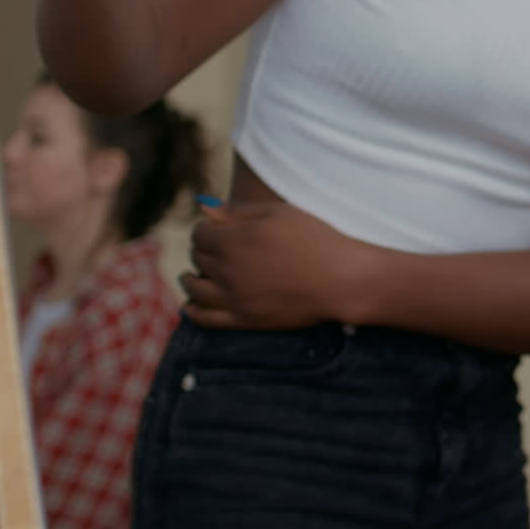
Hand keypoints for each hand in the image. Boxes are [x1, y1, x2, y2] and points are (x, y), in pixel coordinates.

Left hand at [181, 200, 370, 330]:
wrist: (340, 279)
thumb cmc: (314, 239)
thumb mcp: (278, 213)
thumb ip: (237, 211)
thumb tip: (203, 209)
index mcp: (234, 240)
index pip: (199, 234)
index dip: (204, 229)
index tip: (214, 229)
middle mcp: (227, 270)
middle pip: (197, 258)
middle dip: (201, 250)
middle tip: (212, 248)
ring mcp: (234, 298)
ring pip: (195, 289)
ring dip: (189, 279)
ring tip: (191, 275)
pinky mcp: (244, 319)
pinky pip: (206, 319)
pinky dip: (193, 311)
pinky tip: (190, 305)